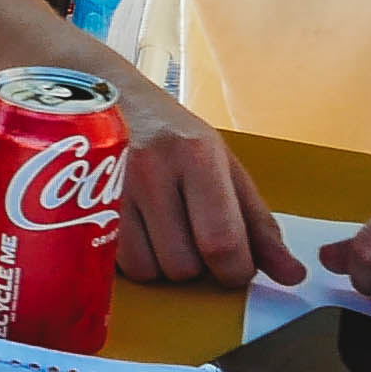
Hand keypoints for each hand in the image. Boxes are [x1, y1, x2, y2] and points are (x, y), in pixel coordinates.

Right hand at [112, 91, 294, 289]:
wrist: (98, 96)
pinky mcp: (78, 205)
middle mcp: (152, 169)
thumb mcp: (223, 166)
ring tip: (160, 232)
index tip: (234, 267)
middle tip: (193, 238)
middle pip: (184, 264)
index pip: (222, 241)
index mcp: (197, 155)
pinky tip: (134, 231)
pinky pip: (117, 264)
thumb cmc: (171, 135)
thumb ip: (258, 224)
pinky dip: (132, 260)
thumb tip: (292, 276)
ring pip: (148, 270)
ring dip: (161, 265)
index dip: (234, 271)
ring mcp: (110, 187)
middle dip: (197, 267)